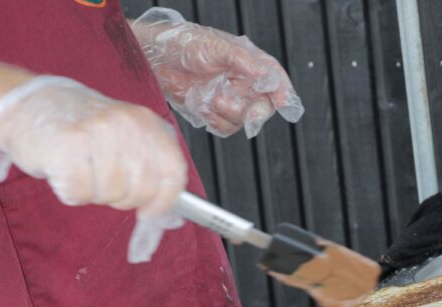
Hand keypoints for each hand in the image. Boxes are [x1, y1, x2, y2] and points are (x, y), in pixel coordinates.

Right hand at [0, 76, 186, 261]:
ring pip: (110, 195)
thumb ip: (149, 167)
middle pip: (140, 192)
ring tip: (79, 166)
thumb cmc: (78, 126)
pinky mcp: (68, 148)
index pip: (173, 173)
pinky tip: (62, 169)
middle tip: (100, 177)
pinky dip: (70, 192)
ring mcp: (97, 134)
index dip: (164, 201)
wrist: (27, 104)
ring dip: (92, 192)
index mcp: (146, 122)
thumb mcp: (124, 136)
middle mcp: (126, 125)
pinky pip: (79, 194)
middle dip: (120, 197)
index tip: (150, 212)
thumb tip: (167, 216)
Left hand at [133, 8, 303, 137]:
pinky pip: (224, 127)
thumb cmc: (186, 45)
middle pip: (263, 106)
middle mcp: (244, 83)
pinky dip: (213, 119)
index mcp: (251, 62)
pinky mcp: (216, 114)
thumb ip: (244, 61)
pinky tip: (202, 103)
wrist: (158, 60)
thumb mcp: (218, 47)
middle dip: (254, 111)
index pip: (275, 79)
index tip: (283, 103)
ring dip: (225, 110)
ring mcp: (231, 100)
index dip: (282, 92)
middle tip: (249, 113)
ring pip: (242, 120)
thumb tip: (266, 75)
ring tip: (208, 94)